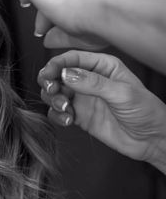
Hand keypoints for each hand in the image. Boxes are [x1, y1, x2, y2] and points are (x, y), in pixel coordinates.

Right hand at [38, 50, 165, 172]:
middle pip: (57, 74)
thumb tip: (66, 74)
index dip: (56, 65)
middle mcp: (89, 80)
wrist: (151, 140)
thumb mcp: (122, 94)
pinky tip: (68, 121)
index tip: (48, 75)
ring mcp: (82, 98)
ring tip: (65, 109)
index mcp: (102, 66)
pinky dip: (57, 116)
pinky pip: (58, 112)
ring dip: (53, 100)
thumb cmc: (146, 112)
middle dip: (50, 83)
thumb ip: (93, 83)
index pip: (72, 58)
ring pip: (54, 93)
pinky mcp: (78, 115)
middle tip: (53, 92)